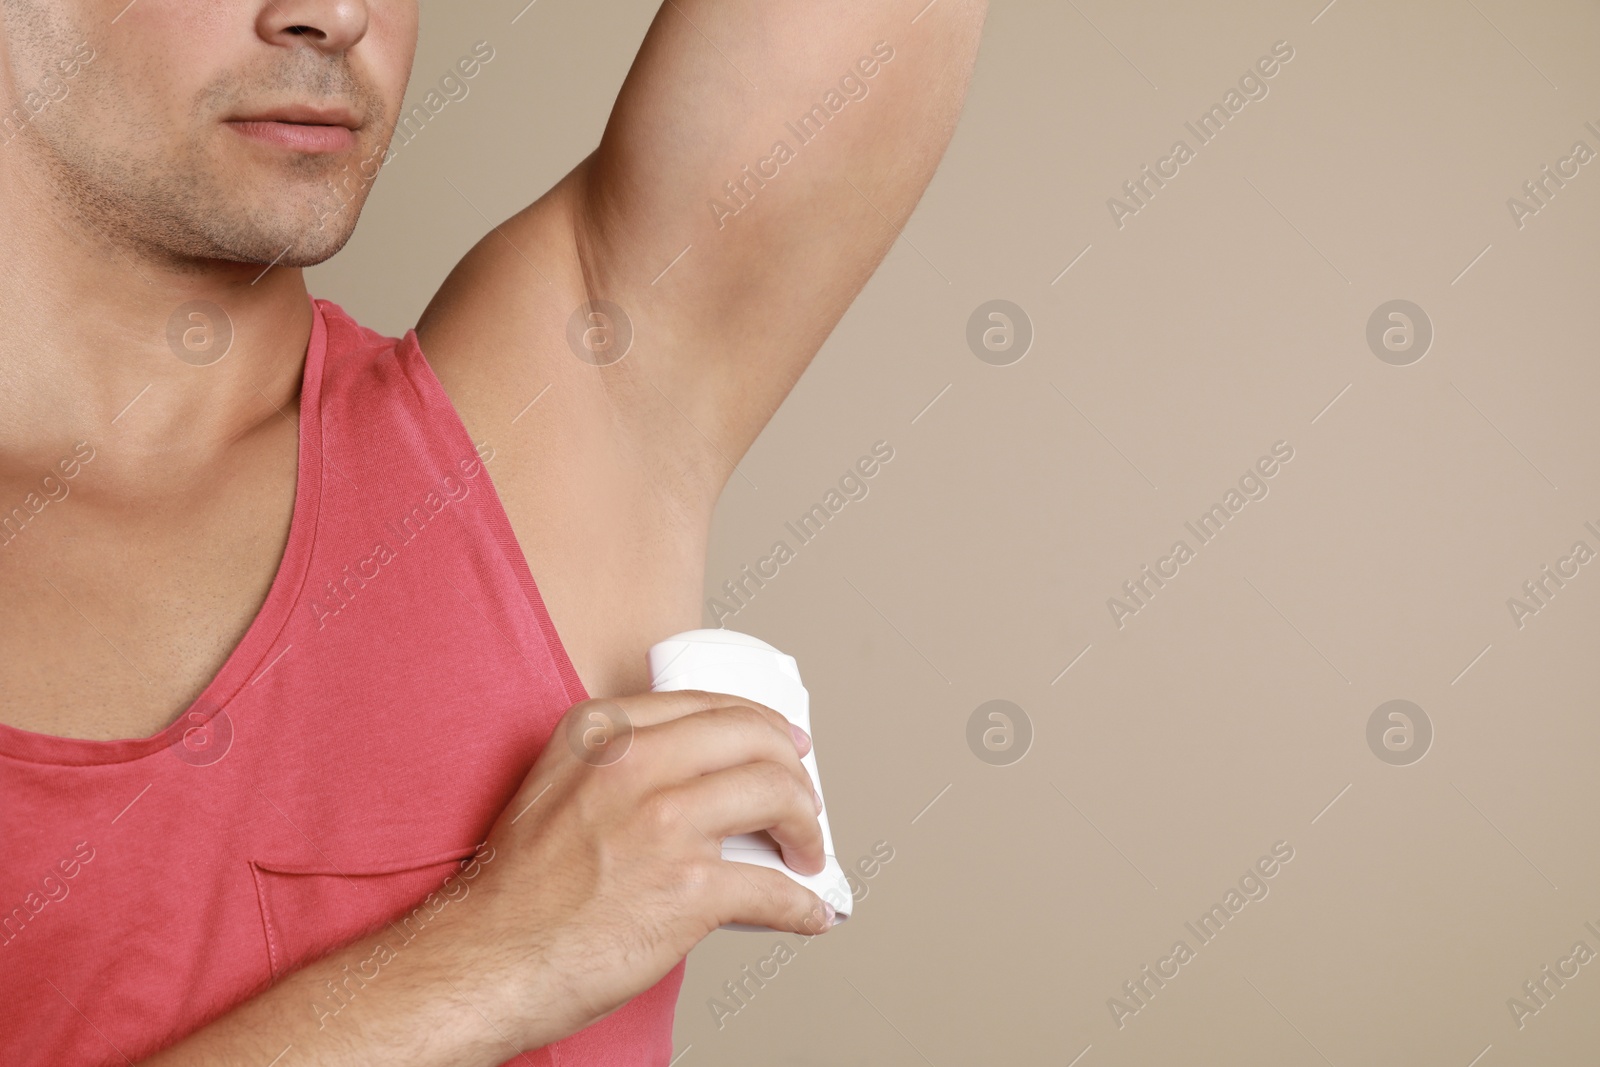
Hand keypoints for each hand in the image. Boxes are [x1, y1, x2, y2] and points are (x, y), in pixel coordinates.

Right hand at [454, 689, 833, 1049]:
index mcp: (602, 732)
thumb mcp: (558, 785)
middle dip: (795, 773)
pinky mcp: (688, 888)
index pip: (711, 706)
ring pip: (777, 797)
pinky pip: (776, 889)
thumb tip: (701, 779)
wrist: (488, 957)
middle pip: (755, 741)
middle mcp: (635, 765)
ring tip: (806, 854)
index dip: (763, 726)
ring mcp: (664, 823)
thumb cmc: (519, 888)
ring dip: (808, 830)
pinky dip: (804, 905)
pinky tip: (809, 912)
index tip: (784, 744)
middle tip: (805, 803)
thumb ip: (623, 764)